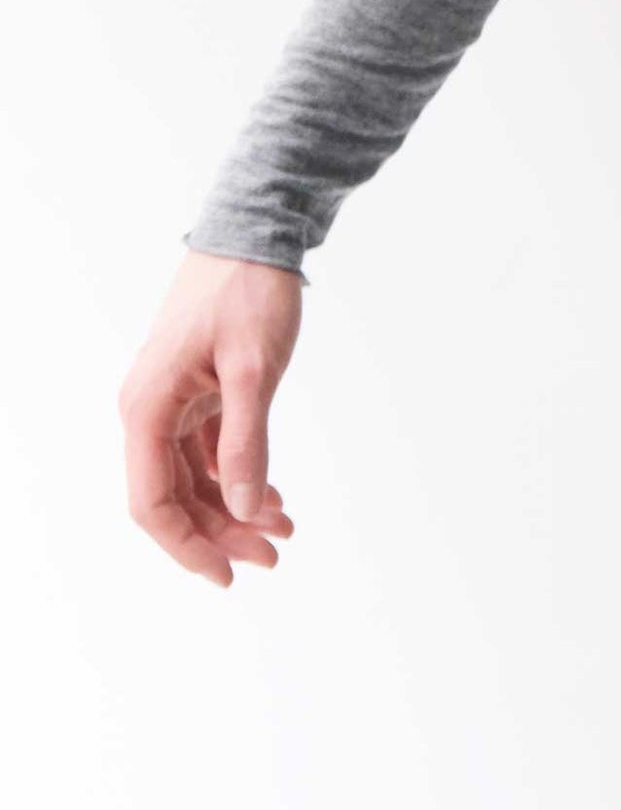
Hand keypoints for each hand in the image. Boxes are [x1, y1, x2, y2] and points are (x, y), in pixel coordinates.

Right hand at [119, 252, 301, 586]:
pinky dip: (240, 476)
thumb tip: (240, 507)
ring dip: (235, 508)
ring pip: (195, 478)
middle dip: (221, 533)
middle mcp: (151, 411)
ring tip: (284, 531)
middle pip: (175, 497)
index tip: (227, 575)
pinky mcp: (200, 393)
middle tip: (273, 557)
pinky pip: (211, 451)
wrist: (255, 234)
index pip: (151, 503)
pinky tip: (274, 498)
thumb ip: (246, 440)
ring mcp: (175, 402)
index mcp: (148, 408)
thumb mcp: (254, 370)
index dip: (186, 546)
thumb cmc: (248, 293)